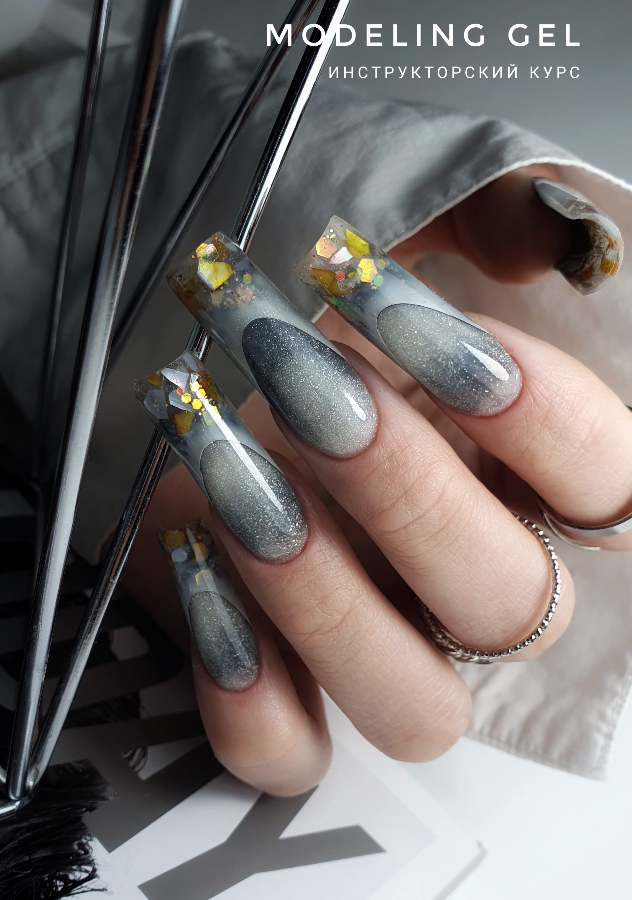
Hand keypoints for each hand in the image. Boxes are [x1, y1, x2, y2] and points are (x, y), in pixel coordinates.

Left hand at [122, 164, 631, 794]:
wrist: (198, 357)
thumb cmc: (308, 298)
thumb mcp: (408, 225)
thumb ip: (497, 213)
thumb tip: (566, 241)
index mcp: (530, 480)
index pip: (604, 482)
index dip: (533, 411)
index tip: (403, 314)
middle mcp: (471, 578)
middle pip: (506, 598)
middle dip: (404, 486)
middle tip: (303, 381)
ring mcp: (383, 648)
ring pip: (415, 703)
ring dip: (325, 596)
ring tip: (236, 482)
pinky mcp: (282, 691)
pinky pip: (290, 751)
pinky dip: (246, 690)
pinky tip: (198, 567)